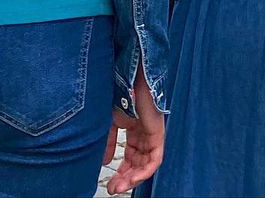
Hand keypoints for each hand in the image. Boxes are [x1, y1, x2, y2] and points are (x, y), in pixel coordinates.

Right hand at [106, 70, 164, 194]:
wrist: (128, 78)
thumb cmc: (120, 93)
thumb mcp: (110, 122)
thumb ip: (109, 142)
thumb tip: (106, 161)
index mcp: (134, 129)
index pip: (130, 156)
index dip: (120, 171)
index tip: (110, 183)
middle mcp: (144, 132)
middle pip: (138, 162)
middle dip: (125, 178)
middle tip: (114, 189)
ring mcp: (152, 133)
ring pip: (146, 163)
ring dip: (133, 178)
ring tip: (121, 186)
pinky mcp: (158, 132)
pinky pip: (155, 158)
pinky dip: (145, 171)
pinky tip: (134, 178)